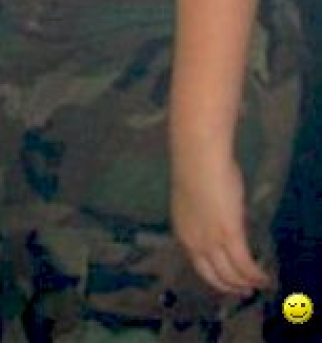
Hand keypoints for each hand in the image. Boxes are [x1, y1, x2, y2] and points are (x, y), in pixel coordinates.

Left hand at [171, 149, 268, 295]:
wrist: (198, 156)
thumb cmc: (196, 168)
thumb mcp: (196, 200)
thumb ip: (204, 216)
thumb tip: (218, 221)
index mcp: (182, 231)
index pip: (198, 265)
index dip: (214, 276)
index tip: (225, 281)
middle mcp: (194, 241)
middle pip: (213, 275)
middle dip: (229, 286)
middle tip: (242, 290)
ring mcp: (212, 240)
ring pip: (231, 274)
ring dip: (245, 283)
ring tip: (257, 285)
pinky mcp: (230, 235)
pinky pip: (245, 264)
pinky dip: (255, 274)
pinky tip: (264, 277)